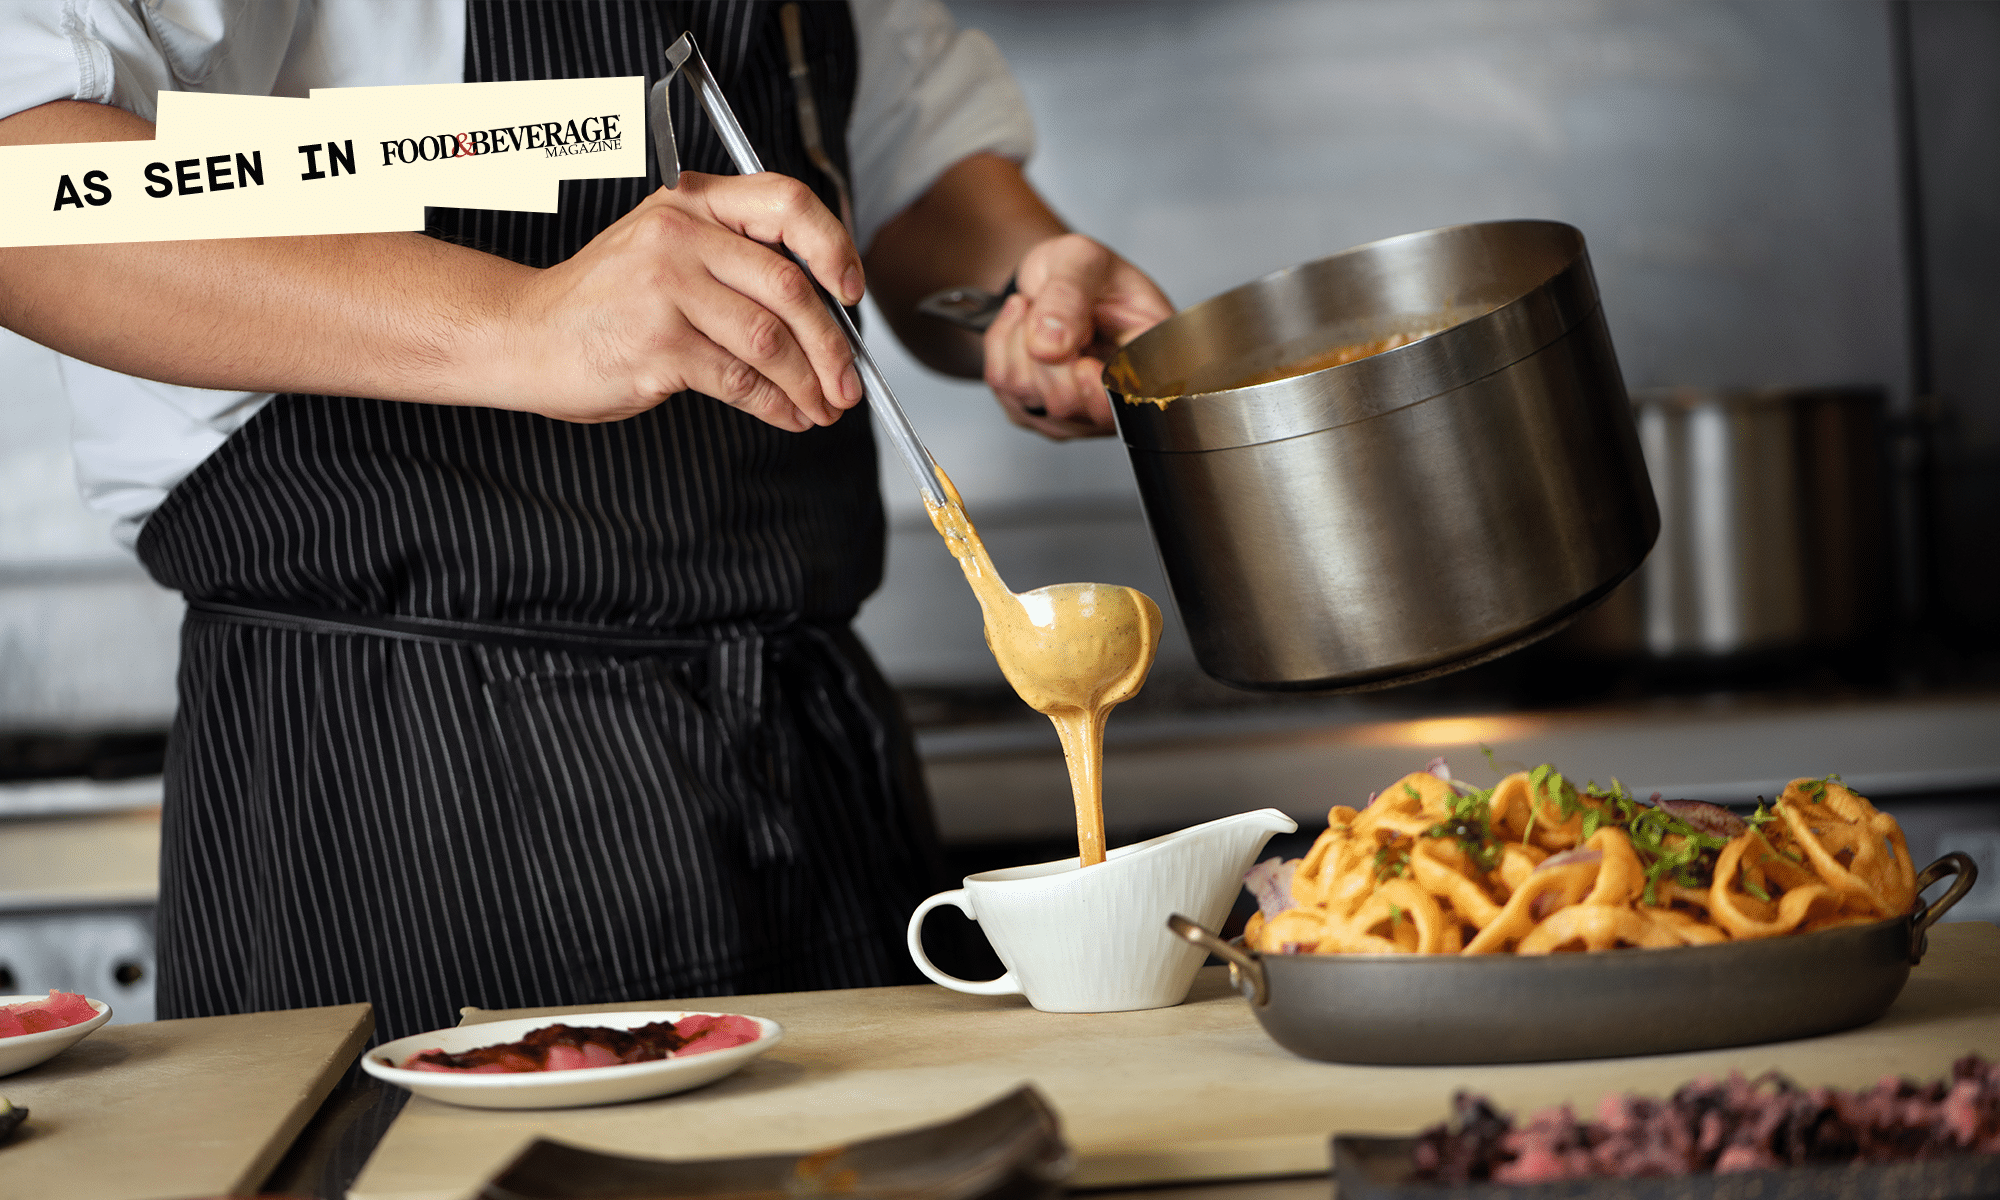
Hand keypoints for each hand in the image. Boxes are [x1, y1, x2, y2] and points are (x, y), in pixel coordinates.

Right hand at [503, 171, 865, 430]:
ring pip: (771, 339)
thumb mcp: (666, 250)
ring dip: (810, 382)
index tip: (852, 291)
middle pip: (790, 286)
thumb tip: (824, 310)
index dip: (834, 247)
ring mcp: (666, 290)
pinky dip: (777, 404)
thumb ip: (734, 259)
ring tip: (824, 406)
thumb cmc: (604, 301)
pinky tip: (789, 415)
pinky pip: (741, 380)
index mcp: (691, 202)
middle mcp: (680, 236)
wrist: (525, 336)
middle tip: (850, 380)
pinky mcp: (659, 346)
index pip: (787, 204)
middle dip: (833, 344)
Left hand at [981, 234, 1171, 438]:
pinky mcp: (1038, 413)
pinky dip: (1002, 349)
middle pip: (1068, 404)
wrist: (1052, 282)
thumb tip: (1049, 345)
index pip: (1133, 401)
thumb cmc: (1082, 272)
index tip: (1083, 364)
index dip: (1102, 391)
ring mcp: (1077, 413)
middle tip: (1049, 312)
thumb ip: (1069, 295)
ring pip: (1029, 397)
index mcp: (1149, 356)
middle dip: (1044, 352)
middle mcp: (1116, 396)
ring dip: (1019, 344)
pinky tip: (1022, 328)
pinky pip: (1004, 389)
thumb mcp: (1081, 259)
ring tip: (1037, 313)